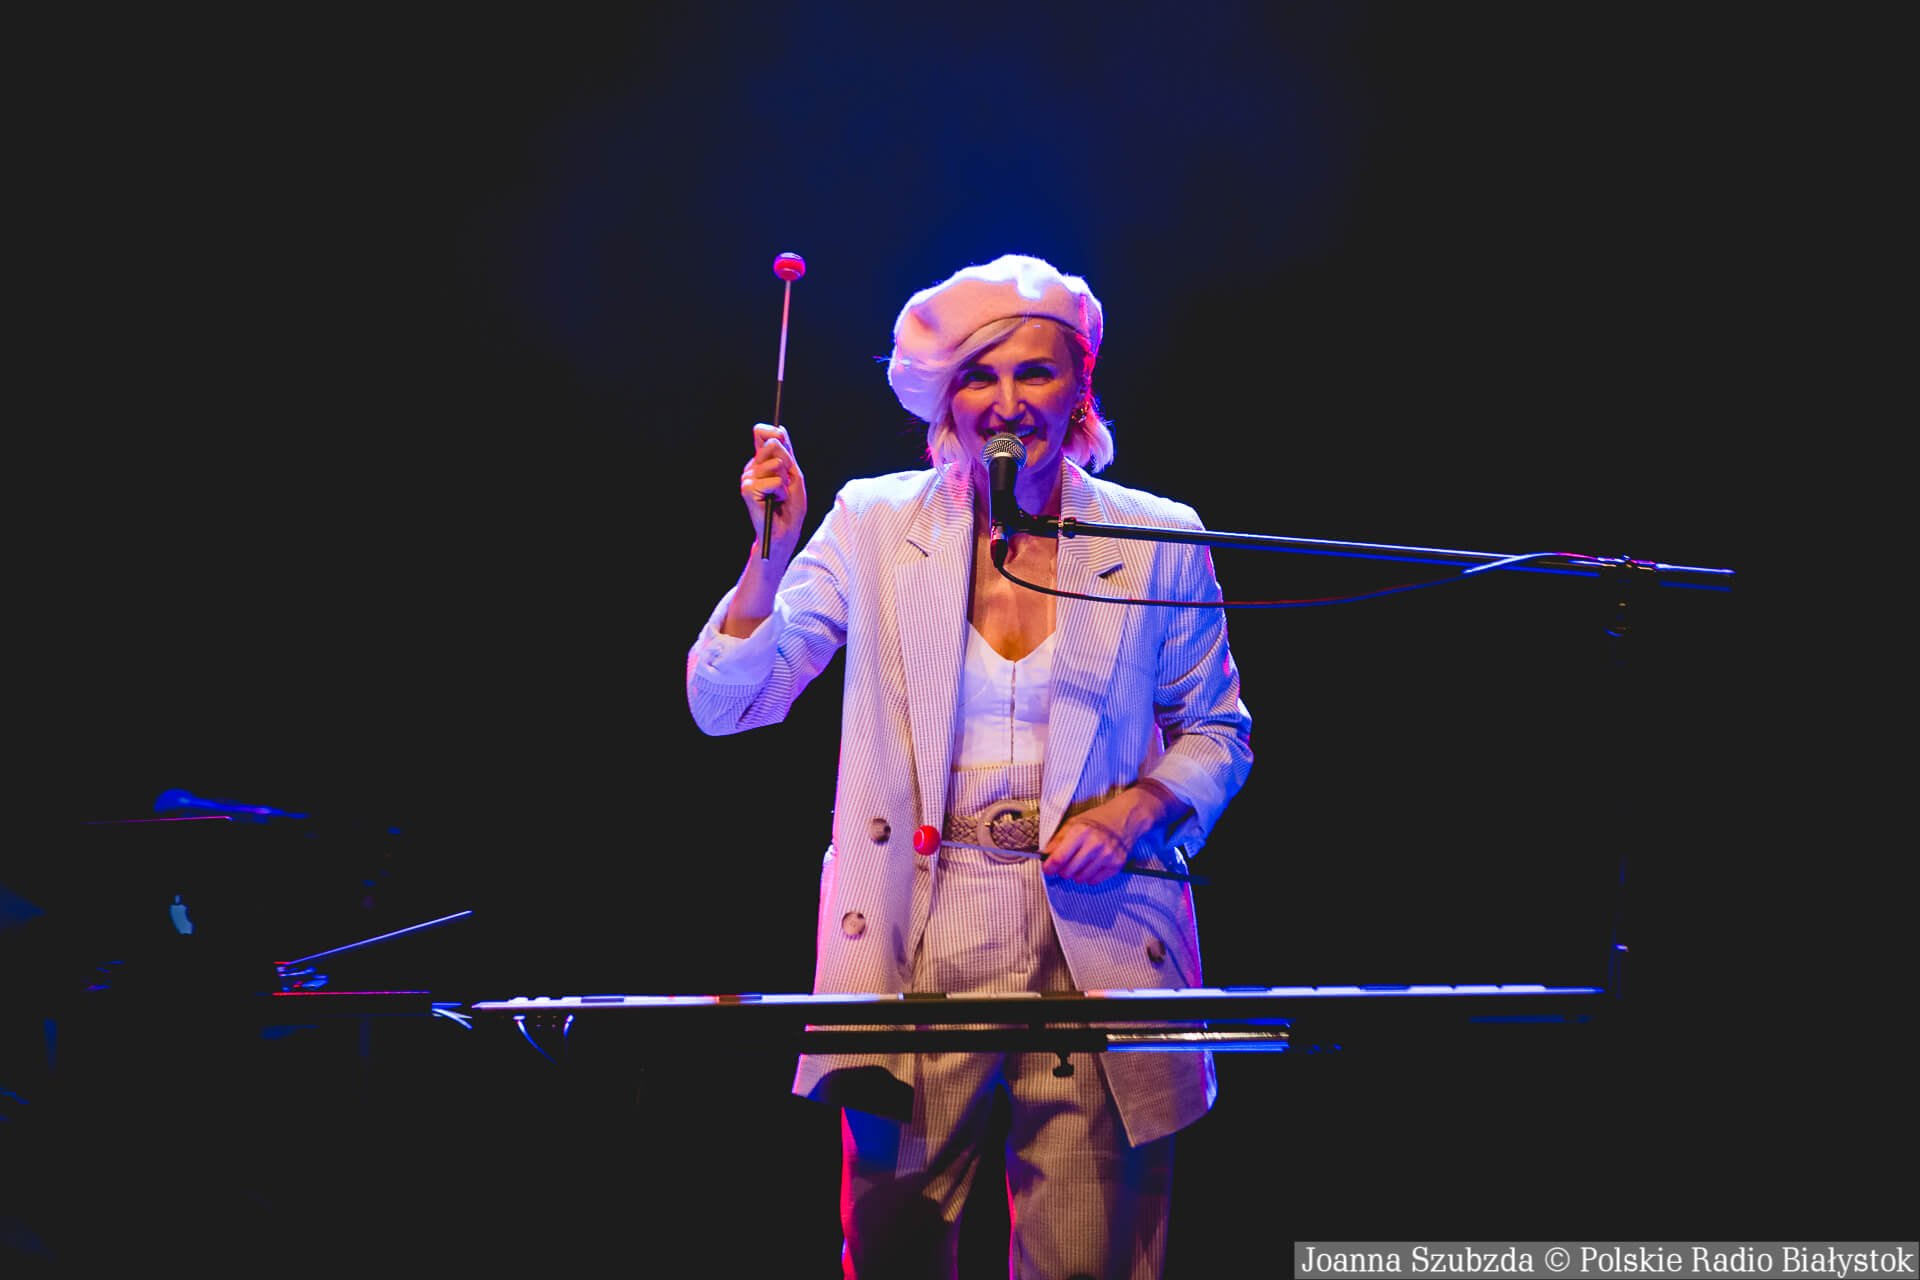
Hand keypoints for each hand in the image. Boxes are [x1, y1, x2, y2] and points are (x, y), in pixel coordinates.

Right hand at [740, 423, 807, 554]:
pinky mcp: (747, 490)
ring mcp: (747, 478)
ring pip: (776, 464)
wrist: (785, 530)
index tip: (782, 440)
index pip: (760, 433)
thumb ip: (786, 452)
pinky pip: (774, 481)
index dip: (773, 432)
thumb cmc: (790, 505)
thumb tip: (780, 429)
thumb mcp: (793, 474)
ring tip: (779, 495)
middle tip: (785, 482)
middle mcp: (752, 467)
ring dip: (785, 482)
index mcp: (761, 461)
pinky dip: (781, 492)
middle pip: (773, 444)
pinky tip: (774, 502)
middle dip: (787, 463)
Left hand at [1043, 781, 1190, 885]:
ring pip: (1080, 878)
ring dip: (1076, 874)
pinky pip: (1095, 881)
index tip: (1047, 869)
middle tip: (1065, 864)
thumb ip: (1057, 840)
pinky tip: (1092, 865)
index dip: (1049, 867)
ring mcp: (1107, 855)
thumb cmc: (1098, 819)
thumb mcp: (1073, 823)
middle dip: (1062, 871)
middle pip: (1068, 871)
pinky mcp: (1117, 864)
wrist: (1125, 817)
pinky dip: (1089, 876)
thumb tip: (1045, 856)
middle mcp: (1094, 844)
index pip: (1058, 858)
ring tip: (1080, 862)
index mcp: (1080, 831)